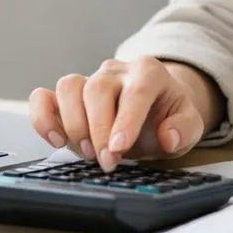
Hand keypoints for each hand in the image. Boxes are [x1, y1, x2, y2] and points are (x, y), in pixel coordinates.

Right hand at [29, 57, 208, 172]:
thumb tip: (168, 137)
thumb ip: (184, 130)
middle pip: (98, 89)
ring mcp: (89, 80)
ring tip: (88, 153)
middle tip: (108, 161)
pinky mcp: (68, 96)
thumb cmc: (168, 117)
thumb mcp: (189, 126)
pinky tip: (55, 139)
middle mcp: (116, 71)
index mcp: (149, 72)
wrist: (154, 111)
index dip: (126, 120)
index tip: (119, 147)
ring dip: (74, 124)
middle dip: (99, 130)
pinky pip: (44, 96)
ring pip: (69, 87)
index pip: (136, 91)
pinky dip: (43, 117)